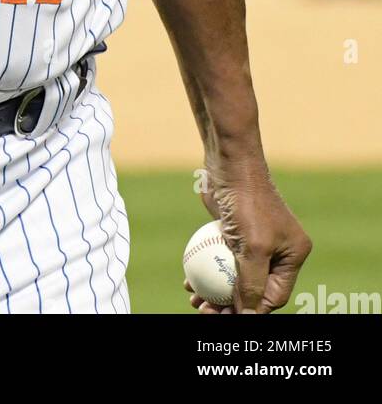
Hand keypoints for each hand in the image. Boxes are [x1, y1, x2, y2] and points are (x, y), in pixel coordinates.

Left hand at [186, 161, 311, 313]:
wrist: (229, 164)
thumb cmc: (248, 203)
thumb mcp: (254, 249)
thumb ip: (251, 284)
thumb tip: (246, 316)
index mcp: (292, 254)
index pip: (273, 295)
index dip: (251, 310)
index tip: (226, 317)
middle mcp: (277, 249)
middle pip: (252, 288)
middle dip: (229, 304)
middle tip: (206, 312)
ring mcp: (254, 240)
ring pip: (233, 276)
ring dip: (214, 291)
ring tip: (194, 301)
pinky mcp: (234, 231)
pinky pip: (220, 258)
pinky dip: (206, 271)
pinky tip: (188, 282)